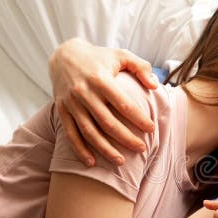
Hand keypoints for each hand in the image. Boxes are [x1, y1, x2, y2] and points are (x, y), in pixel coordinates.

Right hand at [49, 38, 158, 165]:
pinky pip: (70, 134)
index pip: (123, 104)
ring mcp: (71, 103)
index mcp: (101, 79)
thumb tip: (155, 85)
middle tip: (142, 148)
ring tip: (121, 162)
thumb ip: (141, 67)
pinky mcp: (62, 110)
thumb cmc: (98, 57)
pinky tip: (92, 163)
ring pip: (89, 132)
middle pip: (108, 122)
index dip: (138, 118)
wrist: (63, 55)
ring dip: (105, 149)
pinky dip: (80, 149)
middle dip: (126, 138)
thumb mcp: (121, 55)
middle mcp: (84, 93)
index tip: (151, 129)